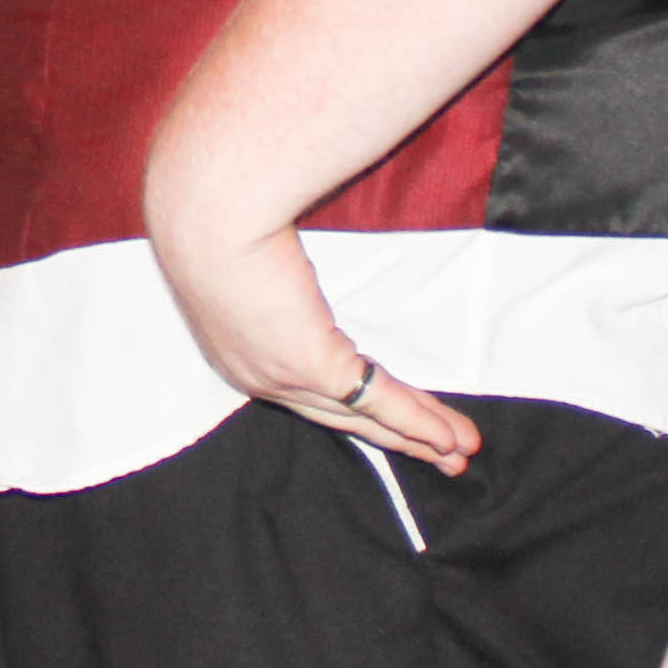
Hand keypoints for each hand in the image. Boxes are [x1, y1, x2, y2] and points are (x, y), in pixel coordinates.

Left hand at [138, 184, 482, 476]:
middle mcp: (260, 376)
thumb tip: (298, 262)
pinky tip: (447, 437)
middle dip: (398, 438)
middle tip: (442, 457)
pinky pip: (375, 397)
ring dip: (421, 434)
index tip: (389, 424)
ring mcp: (284, 375)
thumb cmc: (220, 211)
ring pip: (366, 413)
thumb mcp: (247, 252)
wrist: (207, 210)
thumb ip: (279, 270)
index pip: (307, 392)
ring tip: (461, 451)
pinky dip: (417, 420)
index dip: (355, 411)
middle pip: (344, 416)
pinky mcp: (310, 363)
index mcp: (240, 351)